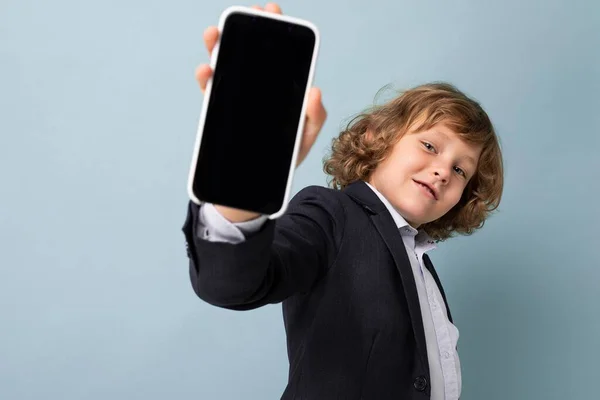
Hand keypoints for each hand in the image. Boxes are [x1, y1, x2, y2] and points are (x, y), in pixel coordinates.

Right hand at [194, 3, 326, 168]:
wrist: (260, 181)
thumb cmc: (286, 157)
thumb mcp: (306, 136)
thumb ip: (315, 115)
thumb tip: (315, 91)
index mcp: (279, 89)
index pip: (278, 55)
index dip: (276, 32)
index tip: (274, 12)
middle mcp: (257, 88)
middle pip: (251, 53)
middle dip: (249, 29)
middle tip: (250, 14)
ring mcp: (237, 97)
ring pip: (226, 66)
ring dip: (219, 46)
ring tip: (216, 33)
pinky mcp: (220, 112)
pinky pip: (210, 92)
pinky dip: (206, 79)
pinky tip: (206, 70)